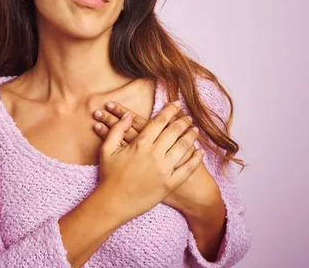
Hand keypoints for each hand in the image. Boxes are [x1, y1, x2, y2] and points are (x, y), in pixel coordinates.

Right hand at [93, 101, 221, 214]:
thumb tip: (128, 116)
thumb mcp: (108, 149)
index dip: (170, 110)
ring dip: (191, 136)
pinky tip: (200, 151)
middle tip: (188, 117)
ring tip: (195, 130)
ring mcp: (164, 170)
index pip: (160, 121)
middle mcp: (155, 154)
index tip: (176, 104)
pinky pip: (187, 169)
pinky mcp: (169, 184)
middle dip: (183, 121)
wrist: (113, 203)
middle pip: (175, 131)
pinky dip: (196, 159)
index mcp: (141, 144)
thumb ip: (117, 129)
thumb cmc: (109, 176)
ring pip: (184, 147)